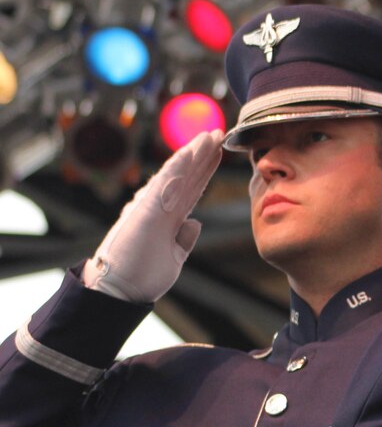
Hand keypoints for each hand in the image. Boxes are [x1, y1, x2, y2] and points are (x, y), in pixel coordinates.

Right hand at [82, 130, 222, 301]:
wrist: (118, 293)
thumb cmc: (141, 277)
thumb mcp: (173, 257)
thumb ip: (183, 239)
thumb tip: (195, 222)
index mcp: (168, 218)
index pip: (191, 188)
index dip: (204, 170)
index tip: (218, 152)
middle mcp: (159, 208)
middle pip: (186, 176)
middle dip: (202, 155)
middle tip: (218, 133)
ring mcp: (151, 207)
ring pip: (176, 175)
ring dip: (193, 154)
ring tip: (210, 135)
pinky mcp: (145, 212)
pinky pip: (164, 185)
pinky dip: (176, 168)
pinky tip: (189, 152)